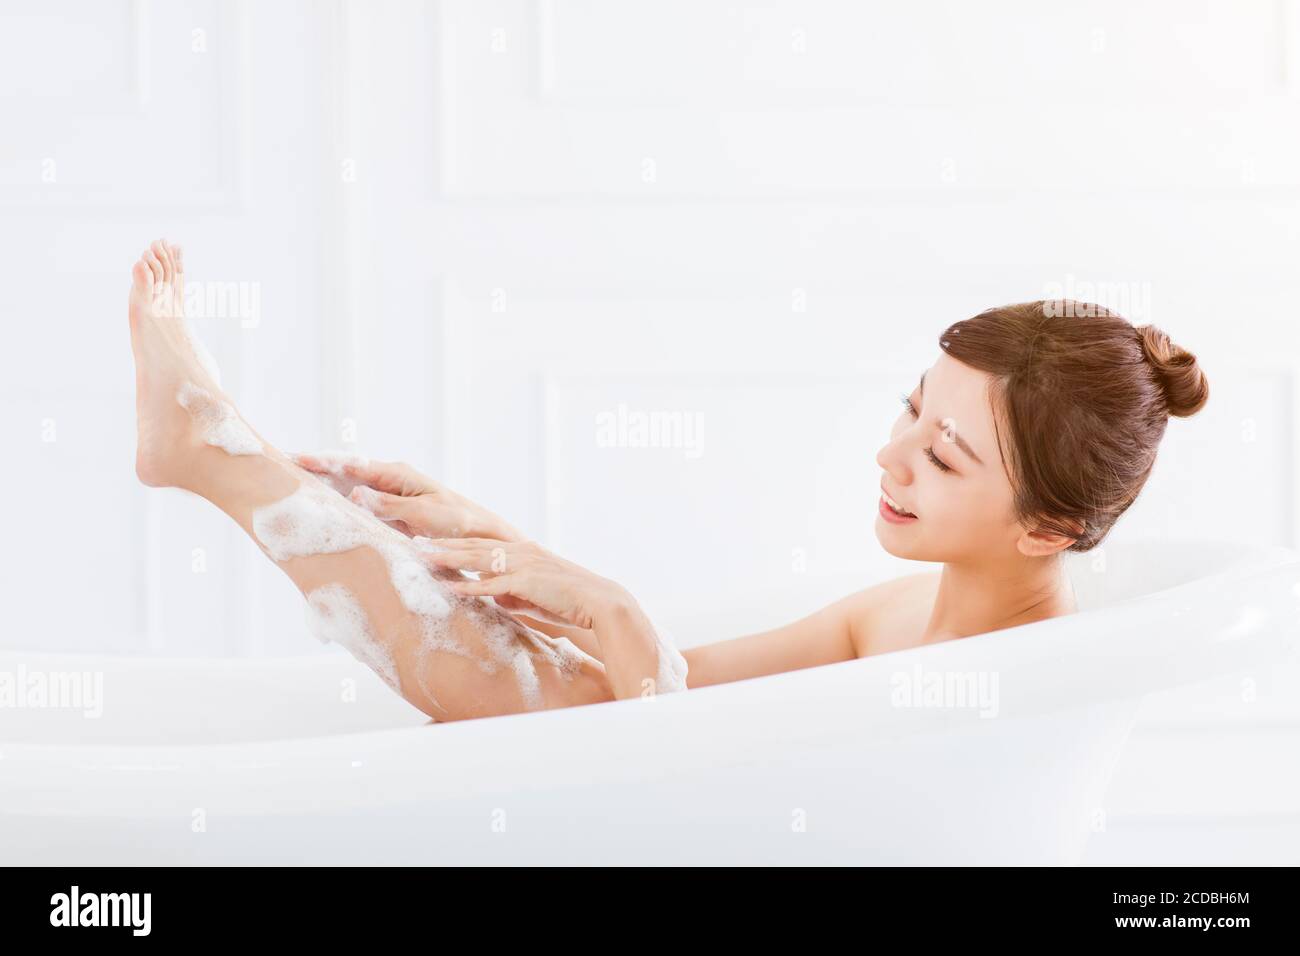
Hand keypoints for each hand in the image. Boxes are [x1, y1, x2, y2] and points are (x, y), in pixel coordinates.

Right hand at [293, 453, 522, 541]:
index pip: (351, 464)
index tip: (293, 458)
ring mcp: (387, 498)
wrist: (481, 538)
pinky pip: (356, 508)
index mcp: (397, 474)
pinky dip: (337, 507)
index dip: (321, 462)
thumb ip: (390, 504)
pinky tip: (321, 512)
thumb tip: (355, 492)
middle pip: (343, 472)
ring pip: (347, 489)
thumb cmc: (459, 523)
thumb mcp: (426, 513)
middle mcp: (389, 481)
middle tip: (279, 468)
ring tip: (291, 488)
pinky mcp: (388, 515)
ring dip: (321, 489)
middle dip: (313, 470)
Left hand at [423, 538, 632, 630]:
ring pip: (478, 559)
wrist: (599, 602)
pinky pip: (492, 584)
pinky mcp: (527, 582)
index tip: (431, 543)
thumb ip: (514, 595)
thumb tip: (496, 600)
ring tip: (422, 557)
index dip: (454, 543)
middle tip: (414, 543)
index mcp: (523, 552)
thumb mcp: (536, 596)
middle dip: (442, 544)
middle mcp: (520, 552)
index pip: (482, 545)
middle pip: (473, 545)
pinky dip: (469, 585)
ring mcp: (523, 565)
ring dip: (448, 557)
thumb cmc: (570, 602)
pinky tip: (449, 586)